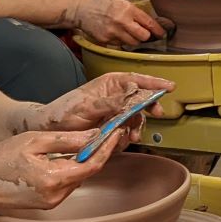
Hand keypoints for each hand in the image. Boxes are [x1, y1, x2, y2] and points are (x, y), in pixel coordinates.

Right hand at [0, 127, 120, 210]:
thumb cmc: (0, 158)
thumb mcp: (33, 141)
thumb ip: (66, 140)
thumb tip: (94, 135)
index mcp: (54, 180)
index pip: (92, 165)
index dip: (107, 148)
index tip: (116, 132)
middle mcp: (56, 196)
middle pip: (87, 173)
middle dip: (97, 153)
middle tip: (106, 132)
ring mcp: (51, 203)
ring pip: (77, 179)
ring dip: (83, 162)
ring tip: (86, 141)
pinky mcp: (45, 204)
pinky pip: (65, 185)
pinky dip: (70, 170)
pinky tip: (66, 156)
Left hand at [26, 71, 174, 133]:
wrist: (51, 131)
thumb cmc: (64, 111)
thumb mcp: (85, 105)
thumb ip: (109, 102)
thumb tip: (129, 97)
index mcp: (111, 84)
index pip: (137, 80)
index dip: (155, 83)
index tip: (170, 87)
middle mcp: (117, 97)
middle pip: (142, 99)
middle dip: (150, 107)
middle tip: (158, 113)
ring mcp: (116, 113)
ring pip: (137, 119)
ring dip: (138, 127)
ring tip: (133, 136)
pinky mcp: (113, 129)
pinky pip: (127, 133)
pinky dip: (127, 138)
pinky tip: (121, 141)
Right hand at [71, 0, 167, 45]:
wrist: (78, 7)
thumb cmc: (98, 0)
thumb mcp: (119, 0)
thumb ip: (131, 10)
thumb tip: (145, 20)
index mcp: (127, 9)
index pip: (149, 23)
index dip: (158, 30)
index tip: (162, 33)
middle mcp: (122, 22)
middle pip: (143, 37)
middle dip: (146, 36)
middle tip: (145, 34)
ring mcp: (113, 32)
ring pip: (132, 43)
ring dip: (134, 40)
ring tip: (129, 34)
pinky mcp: (105, 40)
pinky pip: (119, 44)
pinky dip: (120, 41)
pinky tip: (116, 34)